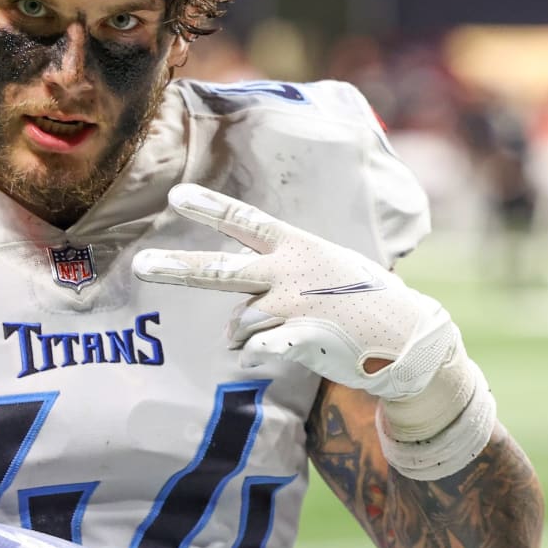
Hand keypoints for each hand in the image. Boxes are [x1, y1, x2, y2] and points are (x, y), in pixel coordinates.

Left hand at [133, 184, 455, 398]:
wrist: (408, 337)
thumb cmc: (364, 297)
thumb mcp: (327, 264)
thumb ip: (281, 273)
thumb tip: (239, 303)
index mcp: (296, 246)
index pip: (244, 220)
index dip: (209, 207)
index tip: (176, 195)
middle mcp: (287, 274)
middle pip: (220, 269)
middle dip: (176, 268)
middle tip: (140, 266)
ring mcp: (292, 308)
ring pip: (239, 322)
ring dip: (248, 331)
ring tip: (286, 328)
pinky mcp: (299, 340)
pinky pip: (258, 349)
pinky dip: (259, 351)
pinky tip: (283, 348)